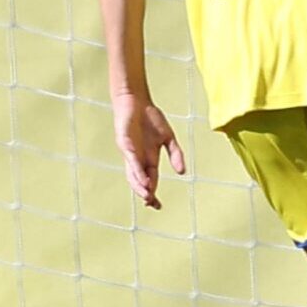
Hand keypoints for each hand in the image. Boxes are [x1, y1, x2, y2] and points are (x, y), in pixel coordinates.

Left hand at [112, 93, 185, 209]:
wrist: (136, 100)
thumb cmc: (151, 118)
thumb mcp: (168, 138)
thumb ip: (176, 154)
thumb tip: (182, 172)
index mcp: (148, 157)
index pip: (151, 179)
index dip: (153, 192)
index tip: (158, 206)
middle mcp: (137, 158)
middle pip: (140, 180)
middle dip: (145, 193)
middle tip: (152, 204)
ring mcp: (130, 152)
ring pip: (133, 173)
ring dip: (139, 185)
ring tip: (147, 196)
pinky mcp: (124, 143)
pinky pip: (132, 161)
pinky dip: (137, 171)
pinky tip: (143, 180)